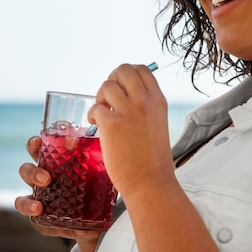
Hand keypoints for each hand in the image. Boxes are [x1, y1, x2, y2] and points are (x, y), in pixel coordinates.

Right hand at [14, 136, 100, 242]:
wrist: (99, 213)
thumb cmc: (95, 184)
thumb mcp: (99, 170)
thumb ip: (101, 159)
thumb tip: (111, 148)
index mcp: (51, 162)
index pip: (37, 149)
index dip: (34, 144)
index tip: (39, 142)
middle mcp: (41, 180)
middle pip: (25, 171)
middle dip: (32, 173)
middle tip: (46, 179)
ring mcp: (40, 201)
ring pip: (21, 201)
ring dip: (27, 204)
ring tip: (38, 208)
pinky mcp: (44, 222)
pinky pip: (41, 226)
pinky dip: (56, 229)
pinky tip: (75, 230)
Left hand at [88, 63, 173, 197]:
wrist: (150, 182)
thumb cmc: (152, 160)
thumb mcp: (157, 124)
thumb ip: (146, 108)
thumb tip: (124, 97)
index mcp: (158, 101)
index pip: (142, 69)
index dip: (127, 74)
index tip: (122, 88)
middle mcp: (145, 101)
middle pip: (123, 70)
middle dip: (112, 80)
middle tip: (109, 99)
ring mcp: (128, 111)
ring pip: (107, 85)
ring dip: (100, 97)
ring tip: (102, 113)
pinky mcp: (111, 124)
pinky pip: (95, 107)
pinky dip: (92, 114)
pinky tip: (97, 126)